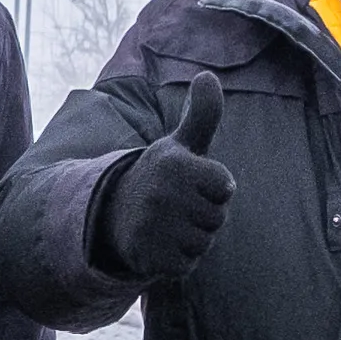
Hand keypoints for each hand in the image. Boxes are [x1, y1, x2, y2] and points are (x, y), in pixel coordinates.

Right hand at [96, 78, 232, 283]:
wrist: (115, 213)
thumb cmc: (162, 176)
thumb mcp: (182, 143)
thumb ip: (202, 114)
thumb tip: (208, 75)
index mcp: (176, 163)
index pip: (225, 186)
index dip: (214, 187)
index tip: (191, 182)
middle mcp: (163, 194)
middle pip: (218, 217)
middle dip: (204, 215)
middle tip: (177, 206)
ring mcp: (154, 227)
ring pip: (205, 243)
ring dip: (192, 238)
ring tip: (169, 224)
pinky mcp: (149, 256)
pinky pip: (188, 264)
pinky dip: (179, 259)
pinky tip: (161, 244)